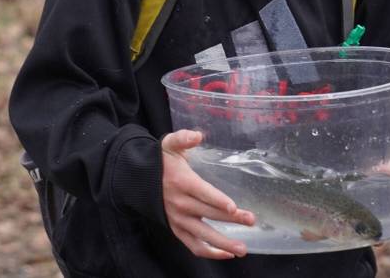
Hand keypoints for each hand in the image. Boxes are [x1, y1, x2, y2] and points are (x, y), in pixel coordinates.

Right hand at [161, 130, 253, 259]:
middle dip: (232, 219)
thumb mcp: (169, 144)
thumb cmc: (160, 161)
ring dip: (223, 244)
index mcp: (182, 182)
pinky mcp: (177, 230)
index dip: (218, 201)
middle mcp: (180, 203)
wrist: (138, 181)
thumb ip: (183, 138)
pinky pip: (193, 246)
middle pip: (209, 214)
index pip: (202, 193)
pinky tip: (227, 254)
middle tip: (251, 220)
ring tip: (242, 249)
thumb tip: (197, 135)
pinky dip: (210, 253)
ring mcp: (178, 220)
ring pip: (203, 236)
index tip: (233, 207)